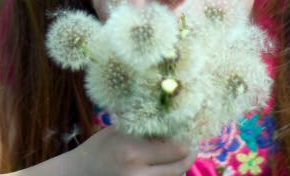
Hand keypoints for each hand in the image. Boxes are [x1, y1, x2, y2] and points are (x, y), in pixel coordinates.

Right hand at [64, 126, 196, 175]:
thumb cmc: (98, 149)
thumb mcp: (119, 131)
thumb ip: (144, 129)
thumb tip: (173, 119)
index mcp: (133, 151)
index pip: (177, 149)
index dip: (187, 140)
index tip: (189, 132)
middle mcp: (138, 174)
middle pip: (180, 167)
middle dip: (188, 155)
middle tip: (191, 146)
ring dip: (178, 167)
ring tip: (177, 156)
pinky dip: (167, 175)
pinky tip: (164, 167)